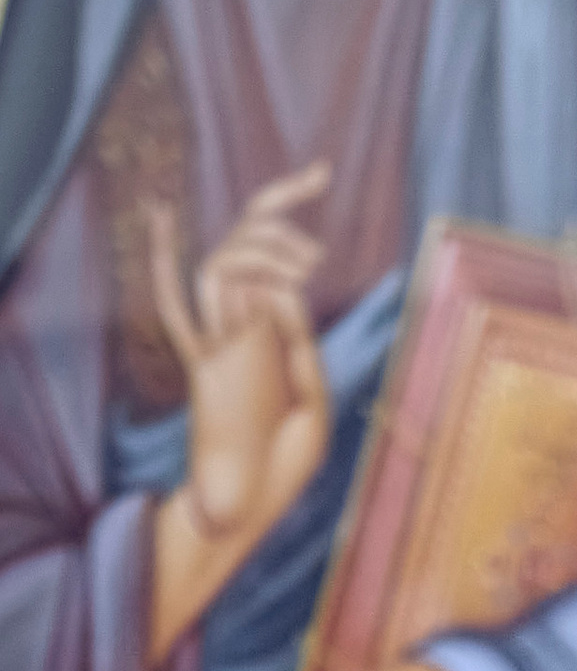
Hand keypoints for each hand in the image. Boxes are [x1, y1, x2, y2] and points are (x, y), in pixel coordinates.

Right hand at [146, 163, 332, 659]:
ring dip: (264, 251)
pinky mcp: (203, 363)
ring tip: (304, 269)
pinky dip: (164, 260)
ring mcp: (220, 341)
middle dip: (281, 219)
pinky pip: (178, 306)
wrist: (254, 501)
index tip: (322, 169)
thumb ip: (300, 342)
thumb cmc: (285, 463)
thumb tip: (283, 291)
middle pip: (247, 240)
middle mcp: (244, 324)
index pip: (277, 248)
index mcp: (274, 327)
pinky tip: (160, 217)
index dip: (293, 202)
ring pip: (225, 263)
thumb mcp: (315, 398)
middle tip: (317, 244)